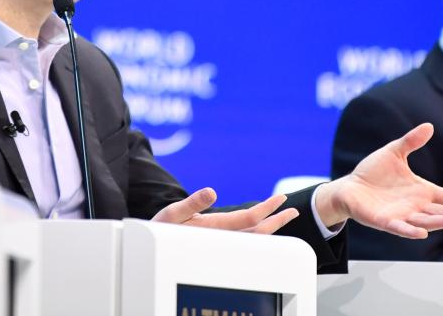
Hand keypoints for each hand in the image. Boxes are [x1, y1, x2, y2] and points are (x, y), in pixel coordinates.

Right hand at [151, 187, 298, 233]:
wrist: (149, 249)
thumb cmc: (158, 230)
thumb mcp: (171, 213)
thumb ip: (192, 203)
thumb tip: (212, 192)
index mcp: (213, 227)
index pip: (248, 218)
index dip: (267, 208)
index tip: (282, 199)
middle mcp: (220, 237)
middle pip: (256, 231)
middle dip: (276, 221)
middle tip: (293, 211)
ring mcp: (219, 242)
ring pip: (251, 237)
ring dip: (269, 227)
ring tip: (282, 218)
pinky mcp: (214, 243)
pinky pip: (241, 239)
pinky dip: (255, 233)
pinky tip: (259, 228)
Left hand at [315, 123, 442, 237]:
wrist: (350, 186)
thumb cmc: (373, 172)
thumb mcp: (394, 152)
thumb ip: (411, 141)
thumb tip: (429, 125)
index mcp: (422, 191)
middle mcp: (416, 206)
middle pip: (440, 212)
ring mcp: (402, 216)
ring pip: (425, 222)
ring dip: (439, 222)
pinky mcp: (385, 222)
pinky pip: (400, 229)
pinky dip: (411, 231)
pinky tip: (422, 233)